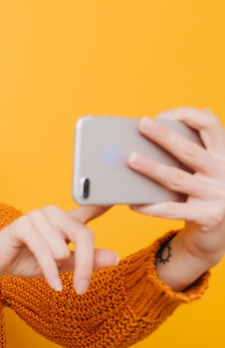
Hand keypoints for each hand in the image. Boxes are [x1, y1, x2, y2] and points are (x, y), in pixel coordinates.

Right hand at [0, 205, 117, 293]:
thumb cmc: (28, 260)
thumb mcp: (63, 265)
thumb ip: (87, 260)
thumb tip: (115, 257)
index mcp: (64, 220)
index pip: (89, 208)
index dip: (107, 201)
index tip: (123, 196)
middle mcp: (52, 213)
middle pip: (83, 233)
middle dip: (86, 263)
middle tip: (84, 288)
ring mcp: (36, 216)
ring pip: (62, 244)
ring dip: (61, 268)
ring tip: (57, 281)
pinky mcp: (21, 225)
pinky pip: (44, 250)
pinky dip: (49, 270)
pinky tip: (53, 284)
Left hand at [128, 107, 224, 288]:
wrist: (219, 233)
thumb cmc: (203, 193)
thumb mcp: (204, 169)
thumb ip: (190, 150)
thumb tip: (150, 130)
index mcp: (224, 154)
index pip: (211, 124)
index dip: (187, 115)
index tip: (162, 115)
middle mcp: (224, 172)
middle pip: (190, 150)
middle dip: (164, 136)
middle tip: (142, 125)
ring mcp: (218, 195)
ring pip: (177, 179)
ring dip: (152, 168)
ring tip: (131, 159)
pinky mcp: (208, 217)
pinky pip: (173, 210)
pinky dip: (151, 207)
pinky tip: (133, 202)